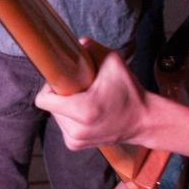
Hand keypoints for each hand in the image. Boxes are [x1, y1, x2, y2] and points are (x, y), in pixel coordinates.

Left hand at [33, 42, 147, 150]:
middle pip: (50, 106)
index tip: (65, 80)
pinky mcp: (76, 145)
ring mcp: (75, 140)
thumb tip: (77, 42)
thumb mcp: (114, 63)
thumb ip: (93, 49)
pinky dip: (71, 117)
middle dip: (61, 95)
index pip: (43, 100)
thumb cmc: (129, 92)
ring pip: (55, 116)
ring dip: (65, 107)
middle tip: (82, 90)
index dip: (50, 86)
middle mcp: (77, 130)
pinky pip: (63, 125)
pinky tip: (87, 113)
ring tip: (86, 102)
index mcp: (83, 111)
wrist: (144, 121)